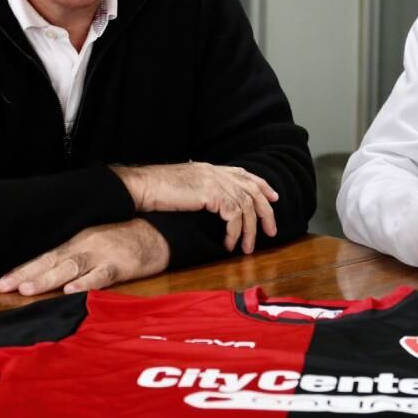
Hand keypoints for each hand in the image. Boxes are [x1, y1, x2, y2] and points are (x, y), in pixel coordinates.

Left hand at [0, 219, 169, 295]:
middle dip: (26, 275)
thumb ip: (72, 256)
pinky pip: (101, 275)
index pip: (44, 256)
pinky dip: (86, 283)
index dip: (22, 269)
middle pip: (51, 261)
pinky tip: (71, 290)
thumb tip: (45, 273)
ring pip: (71, 267)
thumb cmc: (123, 240)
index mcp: (77, 242)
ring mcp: (103, 255)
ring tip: (28, 289)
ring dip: (48, 279)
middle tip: (3, 286)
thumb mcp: (94, 242)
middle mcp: (85, 246)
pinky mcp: (121, 265)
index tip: (1, 282)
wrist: (156, 233)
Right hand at [113, 162, 277, 253]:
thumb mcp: (185, 186)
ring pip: (246, 206)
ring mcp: (215, 181)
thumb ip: (202, 190)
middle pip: (253, 190)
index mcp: (211, 169)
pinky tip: (229, 244)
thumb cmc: (157, 190)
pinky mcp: (211, 193)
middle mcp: (217, 172)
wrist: (144, 187)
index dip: (262, 185)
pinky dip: (235, 232)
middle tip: (271, 231)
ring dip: (249, 230)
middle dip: (265, 212)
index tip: (274, 197)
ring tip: (247, 248)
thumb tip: (211, 203)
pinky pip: (234, 216)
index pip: (245, 174)